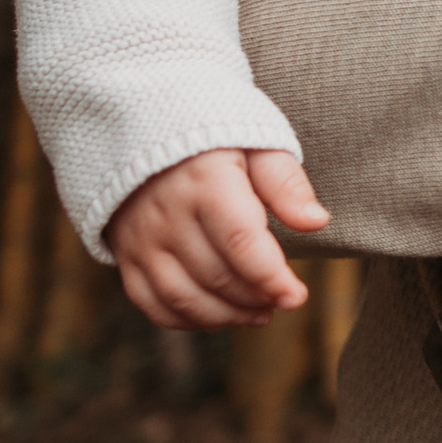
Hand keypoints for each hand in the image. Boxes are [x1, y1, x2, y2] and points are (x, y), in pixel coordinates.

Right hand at [106, 146, 329, 328]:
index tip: (297, 296)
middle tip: (283, 299)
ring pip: (184, 298)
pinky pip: (151, 303)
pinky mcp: (125, 253)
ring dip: (228, 315)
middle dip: (257, 298)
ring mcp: (141, 238)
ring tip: (259, 312)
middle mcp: (167, 214)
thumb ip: (285, 183)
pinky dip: (188, 319)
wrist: (140, 123)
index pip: (242, 244)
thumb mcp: (256, 142)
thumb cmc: (213, 134)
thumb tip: (316, 221)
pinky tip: (219, 314)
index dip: (272, 279)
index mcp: (205, 182)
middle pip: (217, 276)